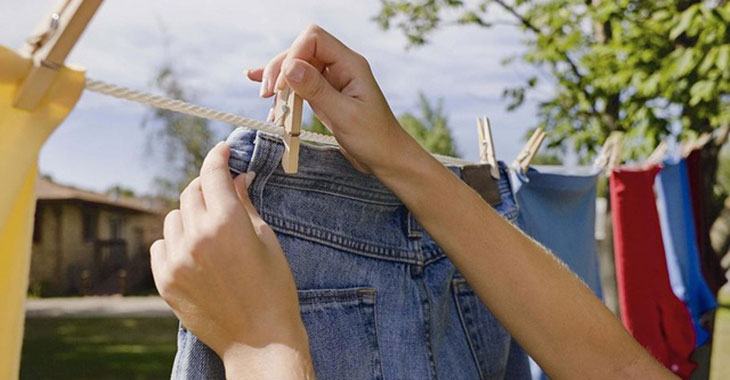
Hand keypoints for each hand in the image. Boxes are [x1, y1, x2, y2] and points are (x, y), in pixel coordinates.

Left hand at [150, 142, 312, 378]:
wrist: (260, 341)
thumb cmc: (274, 289)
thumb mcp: (267, 240)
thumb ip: (245, 205)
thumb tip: (236, 177)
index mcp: (227, 223)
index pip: (213, 173)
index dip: (218, 156)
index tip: (223, 150)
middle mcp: (197, 237)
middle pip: (192, 192)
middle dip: (207, 186)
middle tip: (222, 192)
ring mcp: (177, 260)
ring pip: (173, 217)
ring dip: (190, 214)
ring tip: (209, 230)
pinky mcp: (165, 280)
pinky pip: (160, 245)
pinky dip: (175, 241)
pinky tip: (194, 251)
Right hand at [247, 24, 421, 174]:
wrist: (386, 159)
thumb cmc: (374, 139)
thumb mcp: (344, 115)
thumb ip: (317, 90)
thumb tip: (289, 67)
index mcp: (350, 64)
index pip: (313, 39)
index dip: (293, 56)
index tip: (281, 86)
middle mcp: (340, 67)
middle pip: (301, 50)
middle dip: (280, 69)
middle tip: (267, 94)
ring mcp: (331, 80)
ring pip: (296, 68)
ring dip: (279, 82)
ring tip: (268, 101)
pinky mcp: (324, 95)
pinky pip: (298, 84)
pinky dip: (281, 88)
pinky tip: (259, 83)